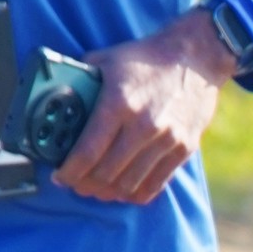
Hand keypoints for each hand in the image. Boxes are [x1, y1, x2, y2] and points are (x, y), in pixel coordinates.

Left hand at [58, 7, 237, 204]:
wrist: (196, 58)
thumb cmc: (147, 59)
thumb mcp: (107, 60)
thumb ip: (81, 80)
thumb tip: (56, 95)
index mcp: (118, 103)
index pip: (87, 151)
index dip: (69, 171)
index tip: (61, 176)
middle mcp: (143, 125)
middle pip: (106, 173)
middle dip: (84, 184)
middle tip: (75, 183)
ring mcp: (166, 139)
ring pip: (129, 184)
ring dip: (108, 192)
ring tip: (98, 189)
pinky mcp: (184, 148)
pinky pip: (155, 185)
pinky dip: (135, 193)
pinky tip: (124, 189)